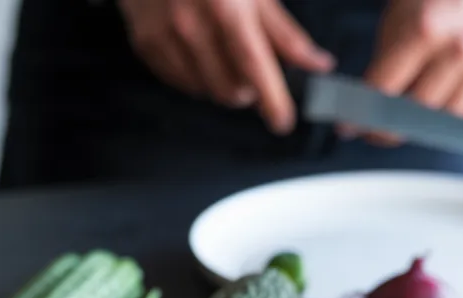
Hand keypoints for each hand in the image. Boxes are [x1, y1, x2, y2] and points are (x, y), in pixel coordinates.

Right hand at [118, 0, 334, 133]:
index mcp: (225, 6)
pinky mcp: (145, 43)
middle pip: (230, 90)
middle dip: (248, 91)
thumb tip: (317, 63)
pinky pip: (179, 82)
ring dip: (221, 83)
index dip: (272, 101)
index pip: (254, 67)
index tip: (282, 121)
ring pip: (205, 91)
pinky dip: (196, 77)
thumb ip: (284, 33)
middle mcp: (191, 23)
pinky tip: (199, 52)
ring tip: (223, 53)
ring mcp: (164, 35)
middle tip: (252, 72)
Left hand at [357, 0, 462, 143]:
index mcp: (424, 31)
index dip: (363, 115)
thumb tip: (370, 108)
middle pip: (417, 115)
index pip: (385, 91)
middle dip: (390, 130)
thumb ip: (388, 63)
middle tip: (377, 131)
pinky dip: (457, 118)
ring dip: (426, 126)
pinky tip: (444, 106)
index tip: (350, 128)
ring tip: (412, 117)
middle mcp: (458, 49)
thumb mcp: (400, 18)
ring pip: (448, 121)